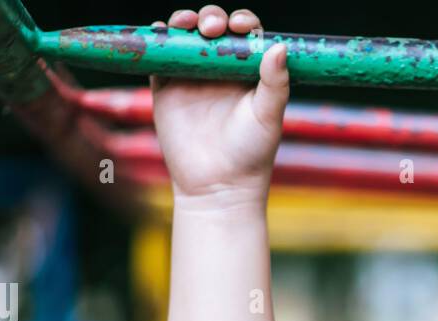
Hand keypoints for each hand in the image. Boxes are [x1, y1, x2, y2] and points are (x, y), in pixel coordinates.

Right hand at [150, 6, 289, 202]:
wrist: (217, 186)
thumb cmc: (250, 154)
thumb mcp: (268, 116)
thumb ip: (275, 82)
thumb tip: (280, 47)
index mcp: (247, 72)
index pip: (245, 34)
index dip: (242, 22)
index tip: (241, 26)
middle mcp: (219, 70)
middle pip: (213, 28)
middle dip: (211, 17)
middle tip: (212, 27)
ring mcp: (191, 77)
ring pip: (185, 36)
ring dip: (184, 21)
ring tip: (186, 24)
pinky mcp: (166, 88)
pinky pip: (160, 56)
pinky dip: (157, 39)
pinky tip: (160, 32)